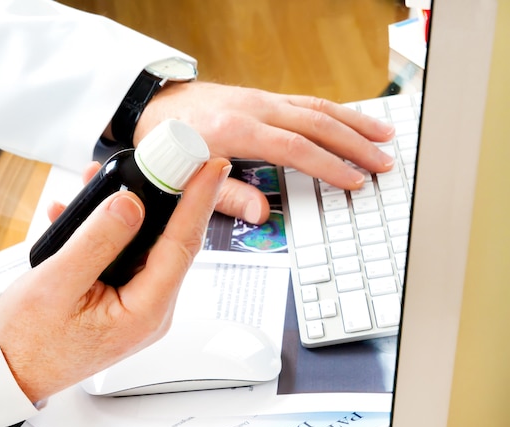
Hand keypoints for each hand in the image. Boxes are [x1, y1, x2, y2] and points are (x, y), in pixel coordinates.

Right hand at [0, 157, 230, 403]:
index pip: (182, 245)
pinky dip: (111, 235)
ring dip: (129, 213)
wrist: (12, 371)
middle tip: (160, 159)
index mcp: (145, 311)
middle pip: (172, 243)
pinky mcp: (126, 302)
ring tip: (99, 181)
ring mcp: (141, 308)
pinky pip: (128, 259)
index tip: (212, 165)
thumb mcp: (57, 284)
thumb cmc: (29, 341)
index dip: (198, 200)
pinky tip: (81, 216)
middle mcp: (152, 311)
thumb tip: (131, 203)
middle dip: (164, 197)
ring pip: (148, 248)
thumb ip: (97, 241)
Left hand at [136, 82, 395, 223]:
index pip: (296, 148)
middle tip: (384, 162)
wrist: (154, 108)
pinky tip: (351, 121)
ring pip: (317, 107)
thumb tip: (260, 214)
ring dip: (353, 122)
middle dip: (355, 143)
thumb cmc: (168, 145)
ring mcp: (261, 101)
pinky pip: (306, 102)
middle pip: (317, 123)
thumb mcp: (187, 178)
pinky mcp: (263, 100)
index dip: (329, 166)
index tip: (355, 182)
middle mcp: (254, 108)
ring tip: (384, 135)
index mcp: (237, 129)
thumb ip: (224, 196)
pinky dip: (334, 112)